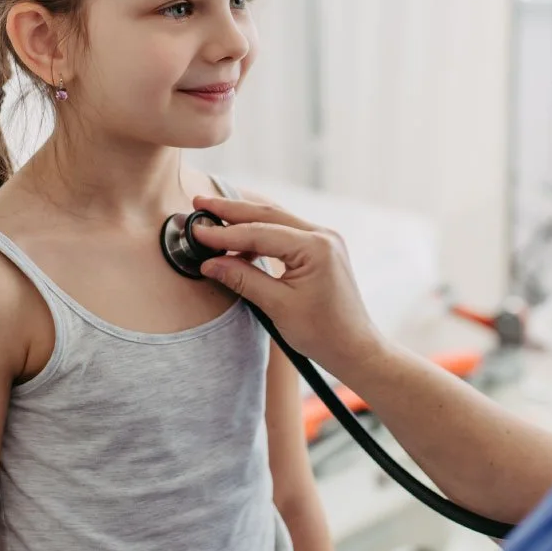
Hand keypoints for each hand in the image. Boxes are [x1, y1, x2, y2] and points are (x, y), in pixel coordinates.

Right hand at [191, 196, 385, 377]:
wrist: (354, 347)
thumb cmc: (322, 333)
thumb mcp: (277, 306)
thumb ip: (243, 279)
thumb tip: (211, 263)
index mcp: (316, 247)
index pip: (260, 232)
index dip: (225, 233)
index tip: (197, 232)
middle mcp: (323, 236)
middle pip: (268, 214)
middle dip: (232, 210)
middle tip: (200, 204)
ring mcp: (324, 240)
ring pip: (276, 220)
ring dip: (245, 219)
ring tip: (214, 218)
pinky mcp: (321, 249)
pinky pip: (286, 233)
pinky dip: (261, 234)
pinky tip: (239, 244)